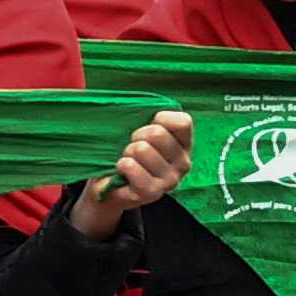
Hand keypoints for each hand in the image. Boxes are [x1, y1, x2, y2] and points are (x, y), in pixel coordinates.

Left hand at [72, 105, 192, 238]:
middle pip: (158, 134)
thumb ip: (149, 115)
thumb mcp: (142, 129)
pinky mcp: (153, 192)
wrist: (111, 184)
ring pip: (142, 149)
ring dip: (128, 152)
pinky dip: (121, 165)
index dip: (160, 119)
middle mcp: (183, 163)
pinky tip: (123, 172)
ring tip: (129, 161)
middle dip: (137, 136)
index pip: (183, 122)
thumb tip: (142, 103)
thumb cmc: (129, 152)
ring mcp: (170, 180)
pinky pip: (131, 167)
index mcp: (185, 144)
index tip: (149, 126)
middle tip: (133, 147)